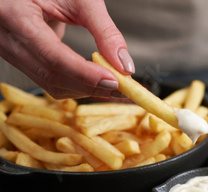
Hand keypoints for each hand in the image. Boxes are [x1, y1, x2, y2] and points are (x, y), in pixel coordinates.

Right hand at [0, 0, 134, 98]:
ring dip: (86, 89)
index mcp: (15, 15)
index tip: (113, 80)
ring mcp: (12, 51)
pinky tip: (99, 84)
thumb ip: (105, 31)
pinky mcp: (23, 59)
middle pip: (52, 75)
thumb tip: (124, 65)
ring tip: (116, 88)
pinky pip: (50, 81)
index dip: (85, 72)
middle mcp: (8, 38)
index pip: (52, 55)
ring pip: (51, 84)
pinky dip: (78, 85)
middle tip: (123, 88)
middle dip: (90, 85)